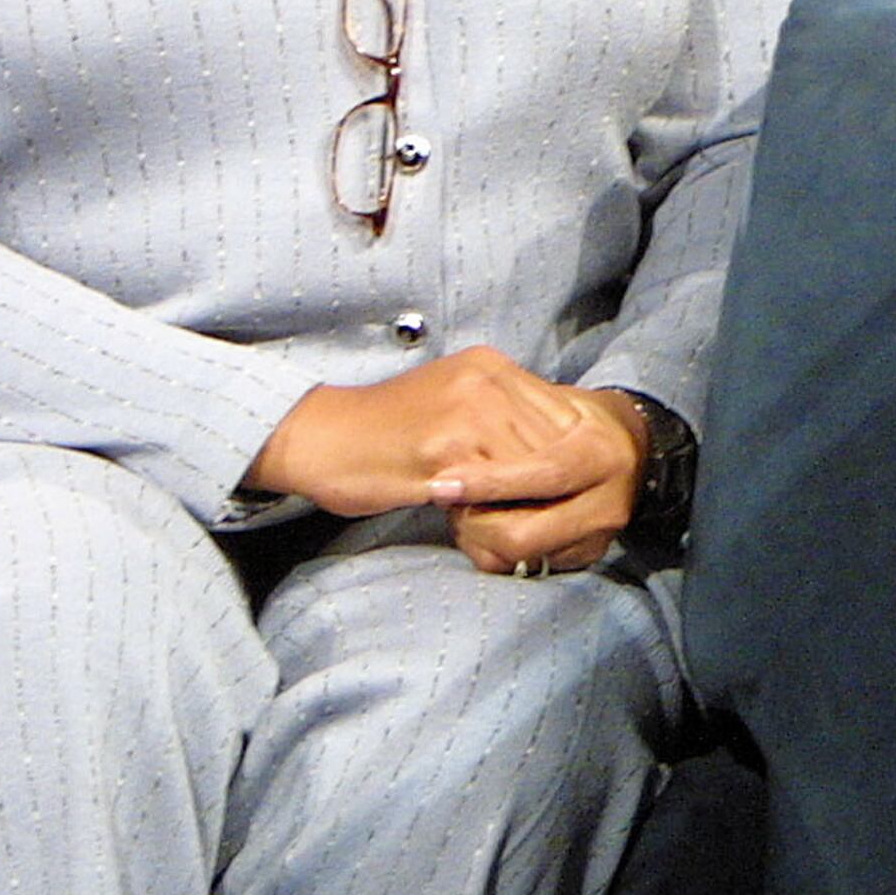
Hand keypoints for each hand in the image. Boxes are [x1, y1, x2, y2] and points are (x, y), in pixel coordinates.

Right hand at [247, 348, 638, 572]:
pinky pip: (492, 490)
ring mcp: (465, 416)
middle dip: (557, 481)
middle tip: (561, 514)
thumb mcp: (451, 400)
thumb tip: (550, 445)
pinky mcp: (442, 454)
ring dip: (532, 500)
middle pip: (554, 441)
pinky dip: (499, 512)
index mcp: (489, 366)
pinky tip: (495, 528)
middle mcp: (484, 382)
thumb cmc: (385, 428)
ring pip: (529, 467)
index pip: (561, 414)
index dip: (570, 455)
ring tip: (533, 527)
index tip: (574, 487)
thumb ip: (499, 413)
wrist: (321, 436)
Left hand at [432, 390, 647, 578]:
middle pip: (525, 534)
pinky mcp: (586, 557)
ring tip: (460, 510)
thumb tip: (458, 435)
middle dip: (474, 522)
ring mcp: (598, 537)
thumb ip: (517, 420)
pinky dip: (493, 550)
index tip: (441, 482)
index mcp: (600, 456)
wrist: (633, 449)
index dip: (488, 482)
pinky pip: (526, 567)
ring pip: (519, 557)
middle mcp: (606, 504)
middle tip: (442, 499)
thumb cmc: (581, 421)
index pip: (542, 475)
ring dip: (477, 538)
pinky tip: (481, 526)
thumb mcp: (559, 405)